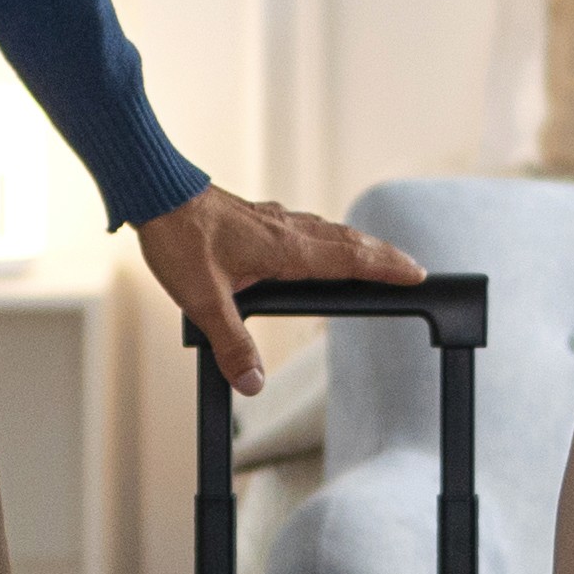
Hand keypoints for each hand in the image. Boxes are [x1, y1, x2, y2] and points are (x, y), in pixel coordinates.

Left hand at [131, 183, 428, 395]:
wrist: (156, 191)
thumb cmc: (178, 240)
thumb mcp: (203, 301)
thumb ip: (231, 343)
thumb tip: (253, 383)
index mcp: (285, 250)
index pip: (349, 260)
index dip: (385, 268)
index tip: (417, 274)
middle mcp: (286, 230)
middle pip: (349, 242)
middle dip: (384, 255)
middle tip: (412, 267)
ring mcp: (272, 219)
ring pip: (328, 231)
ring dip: (358, 244)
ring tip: (376, 256)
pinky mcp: (257, 215)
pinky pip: (306, 224)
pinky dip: (327, 235)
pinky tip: (316, 241)